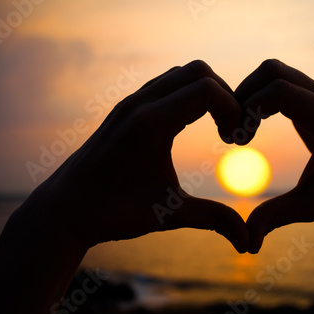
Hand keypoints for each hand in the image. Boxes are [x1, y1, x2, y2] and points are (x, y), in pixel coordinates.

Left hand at [25, 60, 248, 251]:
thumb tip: (248, 242)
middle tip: (229, 129)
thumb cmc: (114, 212)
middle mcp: (140, 104)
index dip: (233, 108)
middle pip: (198, 71)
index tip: (234, 139)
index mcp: (151, 125)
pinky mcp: (127, 108)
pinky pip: (165, 84)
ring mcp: (131, 103)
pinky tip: (189, 126)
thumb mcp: (169, 216)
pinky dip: (187, 95)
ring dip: (205, 93)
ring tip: (214, 127)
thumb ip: (214, 220)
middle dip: (224, 95)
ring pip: (181, 74)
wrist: (66, 209)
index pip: (206, 88)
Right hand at [235, 59, 313, 252]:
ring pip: (271, 71)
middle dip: (242, 96)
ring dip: (247, 94)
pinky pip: (275, 81)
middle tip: (233, 132)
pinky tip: (250, 125)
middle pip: (271, 70)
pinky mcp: (309, 94)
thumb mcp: (310, 207)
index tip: (239, 141)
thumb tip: (248, 244)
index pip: (278, 90)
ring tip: (240, 130)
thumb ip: (277, 218)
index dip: (249, 109)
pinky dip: (256, 96)